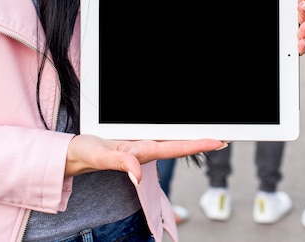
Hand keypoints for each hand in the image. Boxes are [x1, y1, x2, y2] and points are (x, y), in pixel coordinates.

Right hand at [65, 135, 224, 183]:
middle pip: (180, 142)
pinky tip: (184, 129)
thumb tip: (137, 175)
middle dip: (202, 140)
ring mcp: (142, 141)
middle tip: (226, 137)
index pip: (176, 147)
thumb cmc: (89, 155)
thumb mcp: (102, 157)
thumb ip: (120, 164)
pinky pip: (157, 131)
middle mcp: (147, 146)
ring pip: (171, 137)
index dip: (197, 144)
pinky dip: (174, 130)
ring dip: (191, 135)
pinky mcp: (134, 136)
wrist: (77, 153)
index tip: (218, 141)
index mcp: (142, 151)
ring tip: (212, 133)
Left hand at [251, 0, 304, 55]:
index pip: (299, 0)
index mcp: (283, 4)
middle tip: (301, 6)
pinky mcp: (281, 49)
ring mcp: (285, 35)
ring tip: (304, 26)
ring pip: (303, 34)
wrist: (223, 8)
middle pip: (303, 16)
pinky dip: (301, 47)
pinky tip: (300, 43)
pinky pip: (295, 50)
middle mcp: (286, 20)